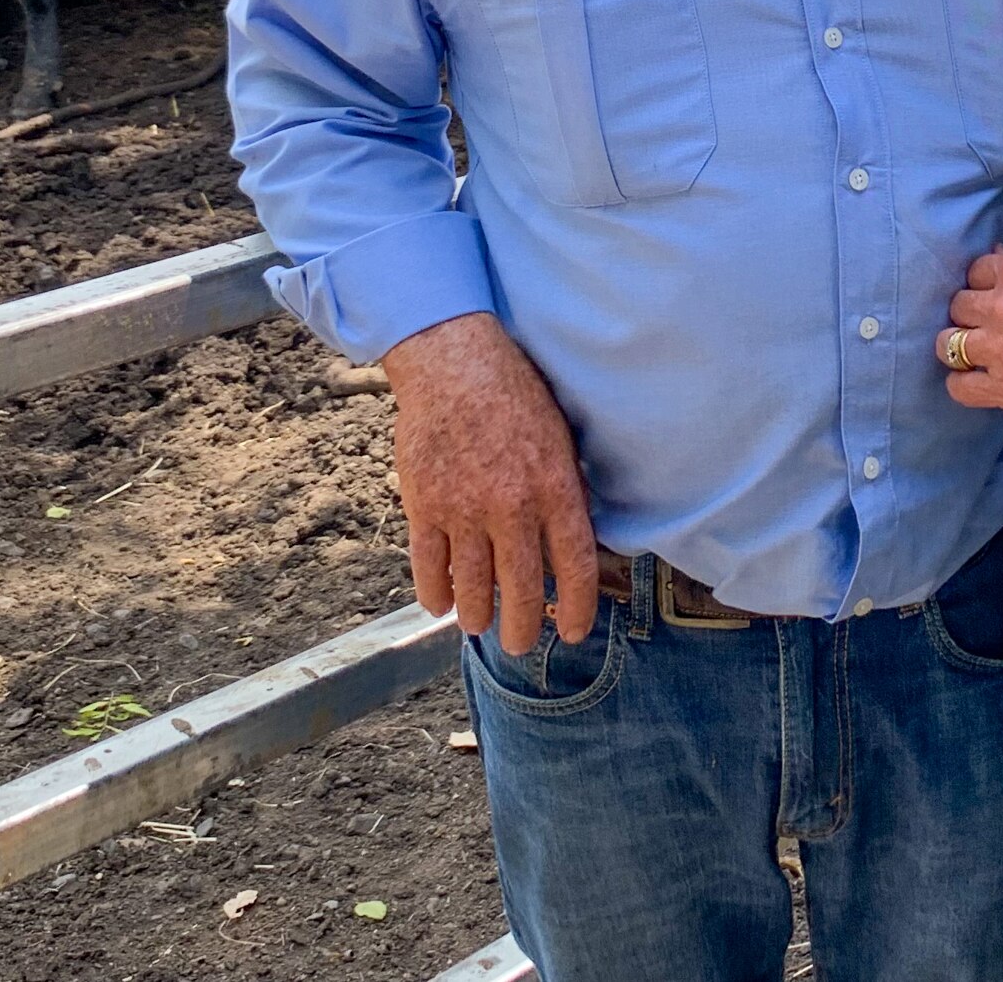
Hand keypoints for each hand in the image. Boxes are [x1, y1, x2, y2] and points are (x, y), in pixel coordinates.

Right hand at [378, 312, 598, 652]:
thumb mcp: (560, 436)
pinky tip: (440, 606)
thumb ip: (566, 490)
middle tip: (521, 643)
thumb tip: (577, 540)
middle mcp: (512, 507)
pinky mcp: (424, 505)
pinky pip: (428, 566)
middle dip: (523, 627)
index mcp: (555, 489)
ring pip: (472, 588)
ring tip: (480, 628)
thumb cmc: (515, 391)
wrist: (453, 360)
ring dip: (478, 617)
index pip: (575, 567)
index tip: (574, 632)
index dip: (578, 609)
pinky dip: (434, 593)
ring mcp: (464, 510)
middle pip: (522, 589)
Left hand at [941, 249, 1002, 437]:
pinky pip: (959, 386)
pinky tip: (979, 380)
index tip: (997, 296)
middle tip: (991, 326)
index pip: (977, 270)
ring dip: (961, 346)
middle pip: (958, 304)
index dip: (987, 284)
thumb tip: (996, 257)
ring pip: (948, 343)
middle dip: (972, 313)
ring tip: (978, 352)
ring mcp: (1000, 352)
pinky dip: (964, 383)